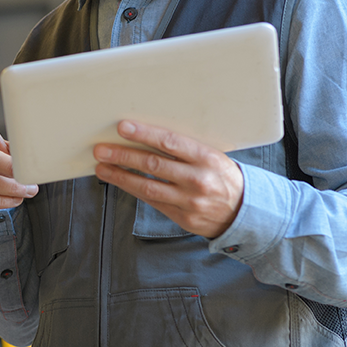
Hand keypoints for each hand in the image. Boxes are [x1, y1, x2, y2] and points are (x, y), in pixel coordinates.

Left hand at [93, 121, 242, 238]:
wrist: (246, 212)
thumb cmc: (222, 176)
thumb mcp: (212, 155)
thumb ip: (185, 148)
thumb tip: (147, 135)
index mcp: (207, 158)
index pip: (170, 142)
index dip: (144, 134)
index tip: (123, 127)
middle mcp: (198, 180)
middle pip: (153, 165)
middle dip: (123, 156)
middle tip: (101, 149)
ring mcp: (190, 202)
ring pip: (148, 187)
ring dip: (121, 176)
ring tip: (102, 167)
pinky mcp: (183, 218)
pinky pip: (153, 202)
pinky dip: (133, 190)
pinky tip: (119, 181)